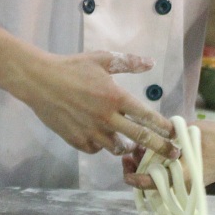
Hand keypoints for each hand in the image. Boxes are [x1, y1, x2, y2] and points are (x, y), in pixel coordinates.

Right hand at [16, 51, 179, 161]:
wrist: (39, 81)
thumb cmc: (72, 67)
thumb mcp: (101, 59)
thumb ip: (128, 62)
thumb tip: (151, 63)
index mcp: (115, 97)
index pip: (147, 116)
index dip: (164, 127)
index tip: (175, 134)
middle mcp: (106, 118)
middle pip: (140, 138)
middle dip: (160, 148)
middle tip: (173, 155)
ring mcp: (91, 131)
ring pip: (118, 148)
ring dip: (127, 146)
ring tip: (130, 143)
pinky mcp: (77, 140)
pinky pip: (96, 150)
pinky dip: (102, 146)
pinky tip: (101, 137)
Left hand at [123, 118, 214, 189]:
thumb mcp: (190, 131)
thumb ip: (168, 134)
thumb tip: (146, 134)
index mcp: (185, 175)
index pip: (155, 184)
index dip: (138, 179)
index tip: (126, 173)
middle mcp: (185, 185)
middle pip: (153, 184)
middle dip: (138, 170)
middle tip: (128, 154)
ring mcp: (187, 183)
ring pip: (159, 180)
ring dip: (147, 167)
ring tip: (137, 150)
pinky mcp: (189, 179)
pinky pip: (167, 177)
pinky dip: (157, 166)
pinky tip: (151, 152)